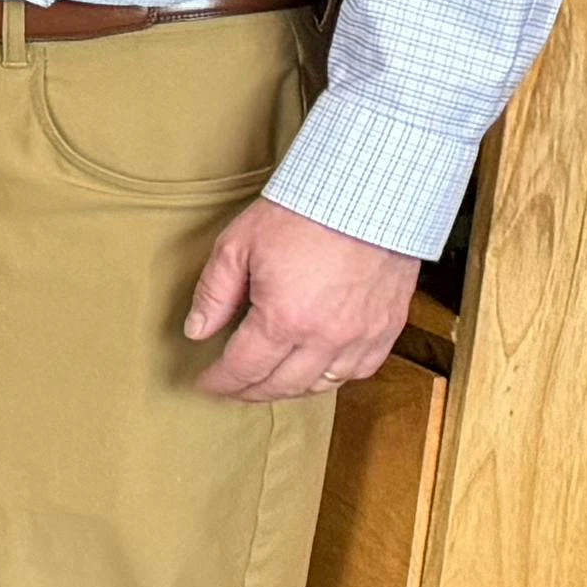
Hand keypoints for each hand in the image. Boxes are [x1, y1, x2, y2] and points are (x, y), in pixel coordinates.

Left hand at [185, 200, 419, 402]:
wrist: (368, 194)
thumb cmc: (301, 214)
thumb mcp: (237, 246)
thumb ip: (214, 293)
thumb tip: (197, 331)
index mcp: (284, 319)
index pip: (244, 368)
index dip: (221, 382)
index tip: (206, 384)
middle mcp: (326, 337)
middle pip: (282, 386)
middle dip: (250, 392)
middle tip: (232, 388)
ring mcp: (362, 336)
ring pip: (322, 384)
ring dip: (291, 389)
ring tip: (269, 383)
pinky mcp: (388, 328)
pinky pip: (359, 370)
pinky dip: (334, 377)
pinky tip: (317, 369)